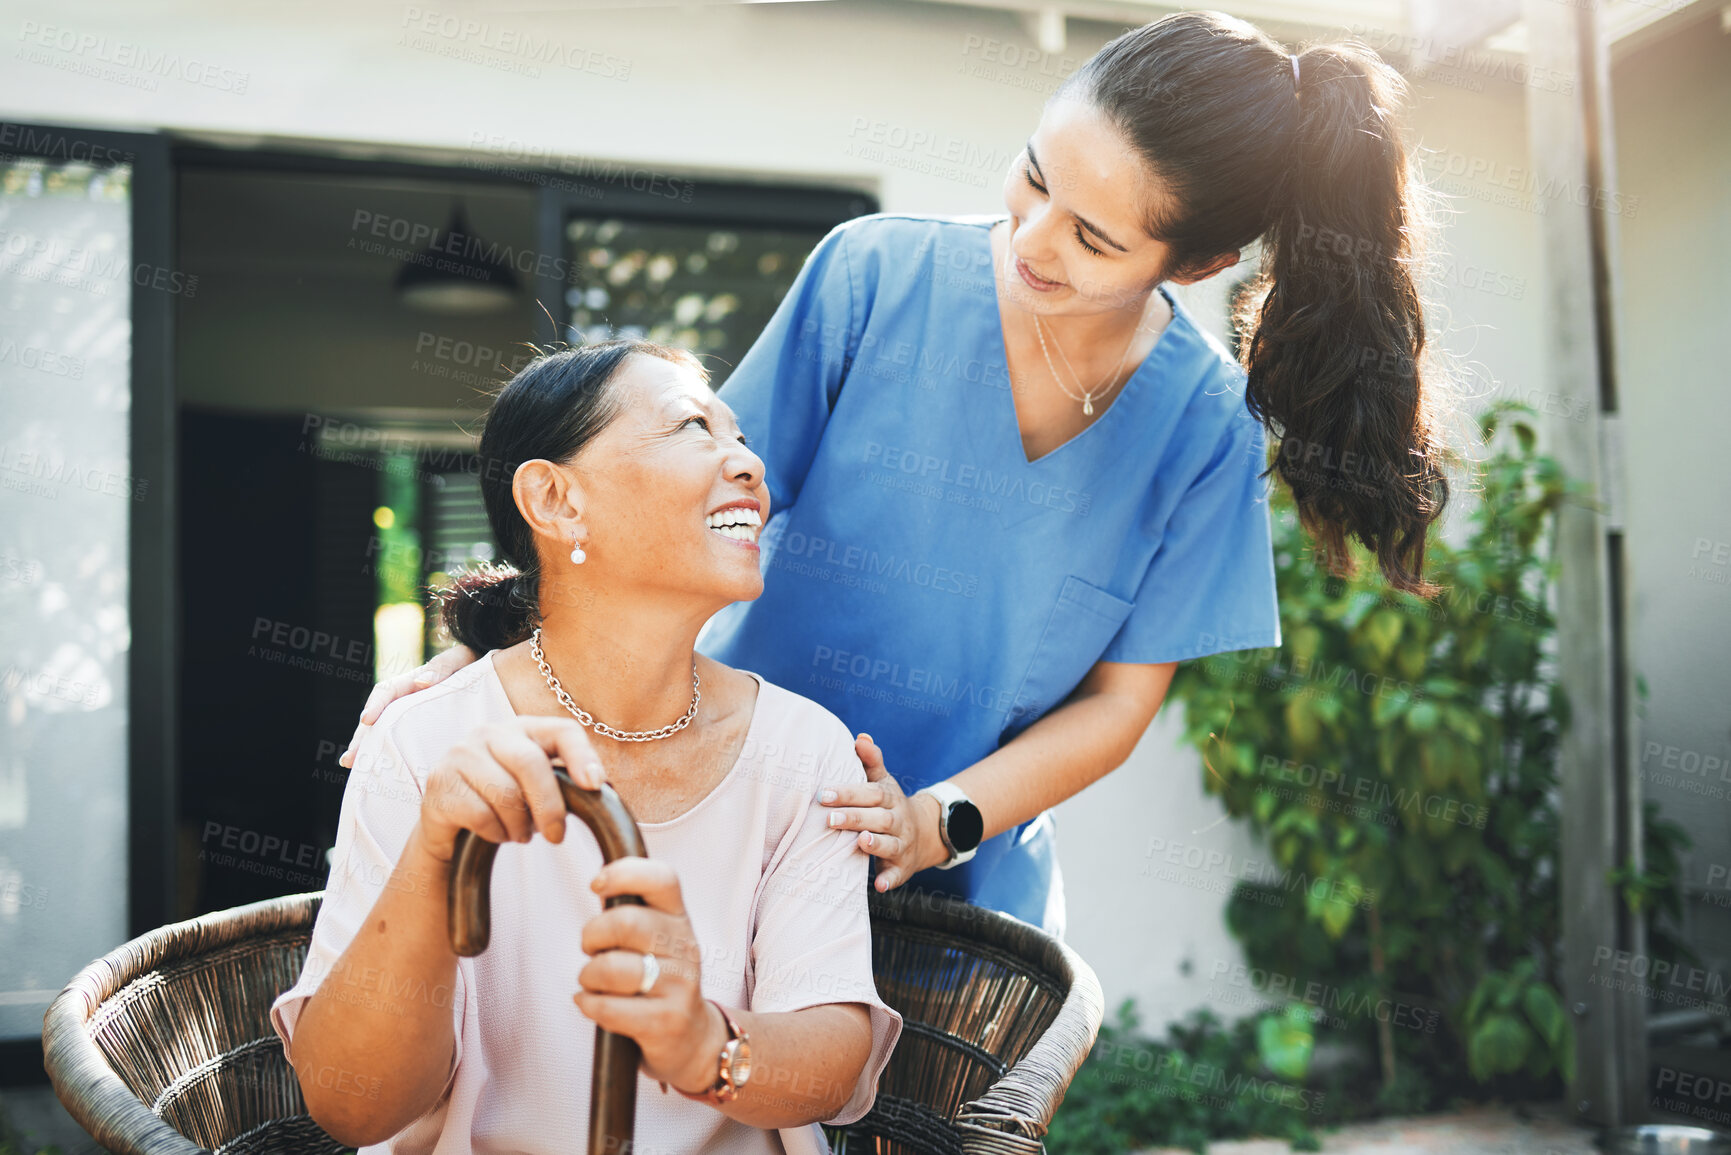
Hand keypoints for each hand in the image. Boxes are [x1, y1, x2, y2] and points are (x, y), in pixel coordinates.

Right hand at [342, 644, 480, 768]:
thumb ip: (443, 667)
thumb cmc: (471, 664)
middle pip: (378, 717)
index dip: (376, 704)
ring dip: (367, 748)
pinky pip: (400, 743)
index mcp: (413, 682)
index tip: (366, 720)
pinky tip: (378, 774)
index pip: (388, 691)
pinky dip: (388, 755)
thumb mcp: (460, 659)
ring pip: (383, 733)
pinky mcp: (420, 731)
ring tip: (351, 765)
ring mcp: (410, 717)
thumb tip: (421, 681)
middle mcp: (406, 700)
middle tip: (349, 757)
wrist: (488, 673)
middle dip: (361, 737)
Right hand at [413, 716, 604, 863]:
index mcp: (523, 727)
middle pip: (531, 763)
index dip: (582, 755)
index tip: (596, 785)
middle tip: (556, 836)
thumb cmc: (503, 802)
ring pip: (504, 793)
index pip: (562, 730)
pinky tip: (494, 833)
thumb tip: (601, 786)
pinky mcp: (439, 783)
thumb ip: (565, 780)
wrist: (450, 825)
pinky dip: (494, 833)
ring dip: (518, 825)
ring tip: (518, 833)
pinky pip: (479, 814)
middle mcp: (490, 732)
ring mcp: (460, 754)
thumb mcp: (536, 786)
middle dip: (549, 806)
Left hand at [574, 858, 725, 1094]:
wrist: (695, 1041)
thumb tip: (600, 883)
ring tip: (593, 983)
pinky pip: (608, 1008)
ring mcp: (680, 986)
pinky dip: (588, 1004)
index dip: (625, 873)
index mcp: (680, 920)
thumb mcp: (658, 940)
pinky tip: (592, 1004)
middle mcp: (685, 948)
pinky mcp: (666, 1022)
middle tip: (592, 950)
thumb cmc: (661, 982)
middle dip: (592, 936)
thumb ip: (634, 913)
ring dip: (588, 976)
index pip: (662, 879)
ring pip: (613, 968)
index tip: (597, 885)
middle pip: (626, 922)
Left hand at [819, 734, 947, 892]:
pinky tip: (880, 886)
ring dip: (876, 844)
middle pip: (879, 818)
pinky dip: (890, 880)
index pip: (870, 793)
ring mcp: (902, 844)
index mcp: (889, 798)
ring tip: (860, 841)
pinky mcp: (902, 867)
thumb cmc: (888, 804)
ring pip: (891, 844)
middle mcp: (898, 821)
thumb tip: (860, 737)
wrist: (924, 833)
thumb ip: (871, 761)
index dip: (848, 793)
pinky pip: (898, 874)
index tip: (823, 794)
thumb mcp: (883, 782)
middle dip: (855, 818)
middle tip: (829, 819)